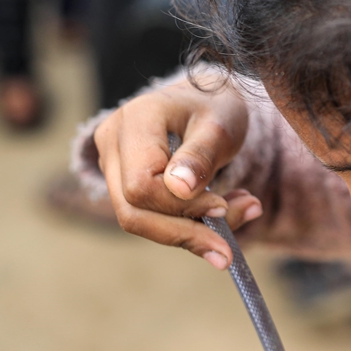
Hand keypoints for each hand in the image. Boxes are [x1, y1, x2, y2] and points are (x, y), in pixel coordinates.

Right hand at [94, 75, 262, 268]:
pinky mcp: (123, 184)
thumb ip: (200, 155)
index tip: (224, 208)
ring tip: (238, 217)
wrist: (205, 102)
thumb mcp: (220, 125)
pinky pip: (149, 217)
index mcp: (135, 120)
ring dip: (189, 232)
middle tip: (229, 248)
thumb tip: (179, 190)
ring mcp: (112, 164)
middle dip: (185, 232)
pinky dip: (187, 225)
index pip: (141, 185)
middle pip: (132, 210)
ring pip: (138, 220)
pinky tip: (224, 216)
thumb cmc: (214, 107)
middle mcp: (112, 142)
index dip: (181, 206)